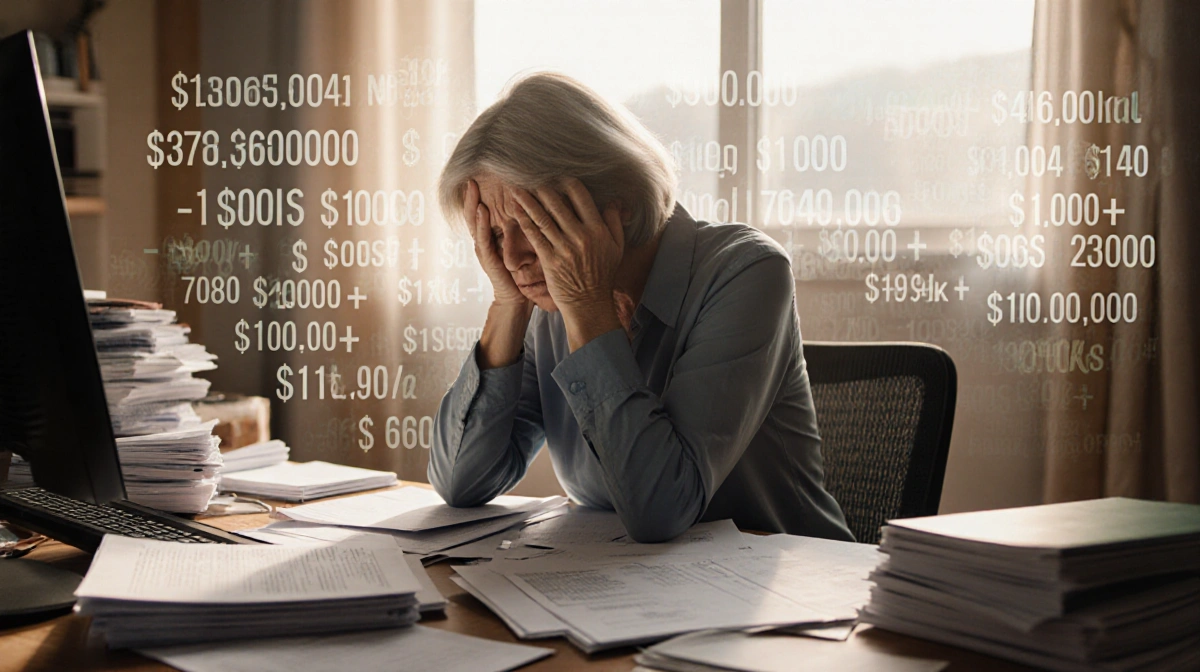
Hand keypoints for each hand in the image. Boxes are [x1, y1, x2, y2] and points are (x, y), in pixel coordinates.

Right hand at [465, 179, 528, 307]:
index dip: (480, 194)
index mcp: (490, 236)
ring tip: (471, 187)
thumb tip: (533, 205)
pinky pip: (482, 239)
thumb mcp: (520, 245)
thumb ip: (520, 227)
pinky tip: (482, 211)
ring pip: (473, 223)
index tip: (481, 175)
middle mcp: (484, 241)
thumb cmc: (521, 273)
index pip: (482, 210)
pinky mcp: (488, 260)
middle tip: (471, 175)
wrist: (516, 300)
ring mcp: (483, 250)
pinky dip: (481, 224)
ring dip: (472, 204)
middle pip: (473, 213)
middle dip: (471, 194)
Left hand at [512, 178, 623, 309]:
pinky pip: (534, 236)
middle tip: (529, 177)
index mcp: (598, 229)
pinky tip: (515, 211)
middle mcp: (581, 236)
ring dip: (527, 201)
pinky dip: (523, 221)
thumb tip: (614, 200)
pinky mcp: (550, 260)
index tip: (556, 177)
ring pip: (542, 217)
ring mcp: (564, 248)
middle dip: (542, 188)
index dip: (566, 183)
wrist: (589, 303)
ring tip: (515, 188)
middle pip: (558, 204)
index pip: (580, 196)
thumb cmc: (603, 274)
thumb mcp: (617, 247)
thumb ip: (615, 222)